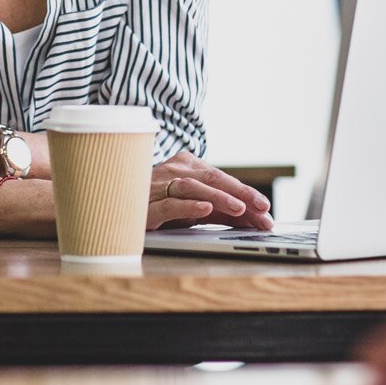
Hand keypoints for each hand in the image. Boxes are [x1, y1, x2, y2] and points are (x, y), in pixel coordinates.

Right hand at [146, 151, 273, 230]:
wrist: (119, 209)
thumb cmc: (161, 206)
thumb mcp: (195, 207)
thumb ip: (222, 210)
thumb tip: (254, 218)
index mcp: (186, 166)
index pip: (222, 178)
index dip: (246, 192)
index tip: (266, 207)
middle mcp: (173, 171)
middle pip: (212, 178)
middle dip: (240, 193)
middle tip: (262, 208)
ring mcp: (158, 186)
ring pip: (193, 187)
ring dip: (219, 198)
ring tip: (240, 209)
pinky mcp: (146, 206)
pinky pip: (170, 204)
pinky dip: (189, 206)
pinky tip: (205, 209)